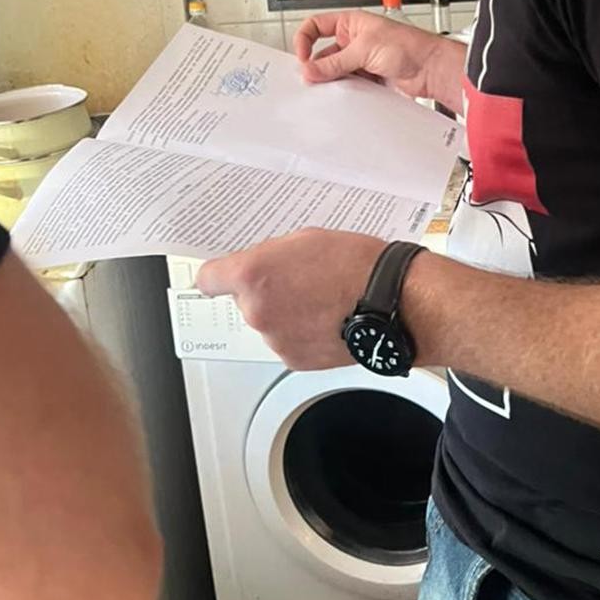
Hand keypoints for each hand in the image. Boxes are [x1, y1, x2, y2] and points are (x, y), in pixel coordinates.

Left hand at [195, 229, 386, 370]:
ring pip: (268, 323)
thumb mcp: (306, 239)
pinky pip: (287, 342)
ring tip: (320, 299)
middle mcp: (258, 311)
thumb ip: (272, 255)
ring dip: (284, 314)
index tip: (220, 277)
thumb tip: (263, 265)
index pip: (209, 278)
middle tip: (297, 280)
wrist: (390, 301)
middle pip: (244, 301)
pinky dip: (301, 334)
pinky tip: (326, 318)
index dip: (217, 276)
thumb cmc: (357, 265)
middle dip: (265, 292)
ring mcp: (275, 339)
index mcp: (253, 275)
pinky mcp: (294, 360)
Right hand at [293, 11, 465, 112]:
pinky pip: (348, 85)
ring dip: (332, 81)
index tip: (302, 57)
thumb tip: (310, 69)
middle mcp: (354, 40)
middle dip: (317, 67)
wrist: (431, 69)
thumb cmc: (409, 46)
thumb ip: (335, 62)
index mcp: (351, 23)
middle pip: (324, 54)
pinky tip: (344, 96)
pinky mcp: (368, 78)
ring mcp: (361, 61)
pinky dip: (344, 92)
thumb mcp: (364, 49)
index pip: (316, 26)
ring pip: (335, 72)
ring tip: (329, 90)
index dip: (305, 40)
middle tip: (311, 80)